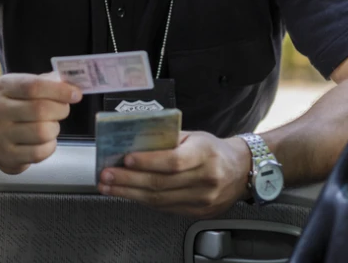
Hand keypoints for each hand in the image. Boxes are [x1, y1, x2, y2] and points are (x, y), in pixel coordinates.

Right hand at [0, 72, 81, 174]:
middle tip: (63, 109)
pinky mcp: (6, 156)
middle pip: (40, 110)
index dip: (59, 90)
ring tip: (50, 125)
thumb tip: (73, 85)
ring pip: (42, 132)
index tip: (76, 94)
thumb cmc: (15, 106)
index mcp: (3, 87)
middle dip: (60, 110)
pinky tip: (45, 141)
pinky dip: (49, 146)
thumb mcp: (24, 87)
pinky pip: (39, 153)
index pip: (33, 86)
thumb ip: (48, 82)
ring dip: (54, 129)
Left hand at [97, 131, 252, 217]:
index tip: (126, 159)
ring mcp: (203, 199)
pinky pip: (165, 208)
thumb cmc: (212, 149)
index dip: (148, 161)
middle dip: (128, 180)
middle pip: (161, 183)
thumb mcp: (194, 136)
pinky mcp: (198, 212)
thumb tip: (135, 141)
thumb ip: (167, 138)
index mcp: (205, 154)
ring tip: (109, 186)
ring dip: (129, 193)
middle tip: (106, 175)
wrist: (241, 170)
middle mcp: (206, 178)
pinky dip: (143, 201)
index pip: (173, 161)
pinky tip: (128, 194)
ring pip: (160, 200)